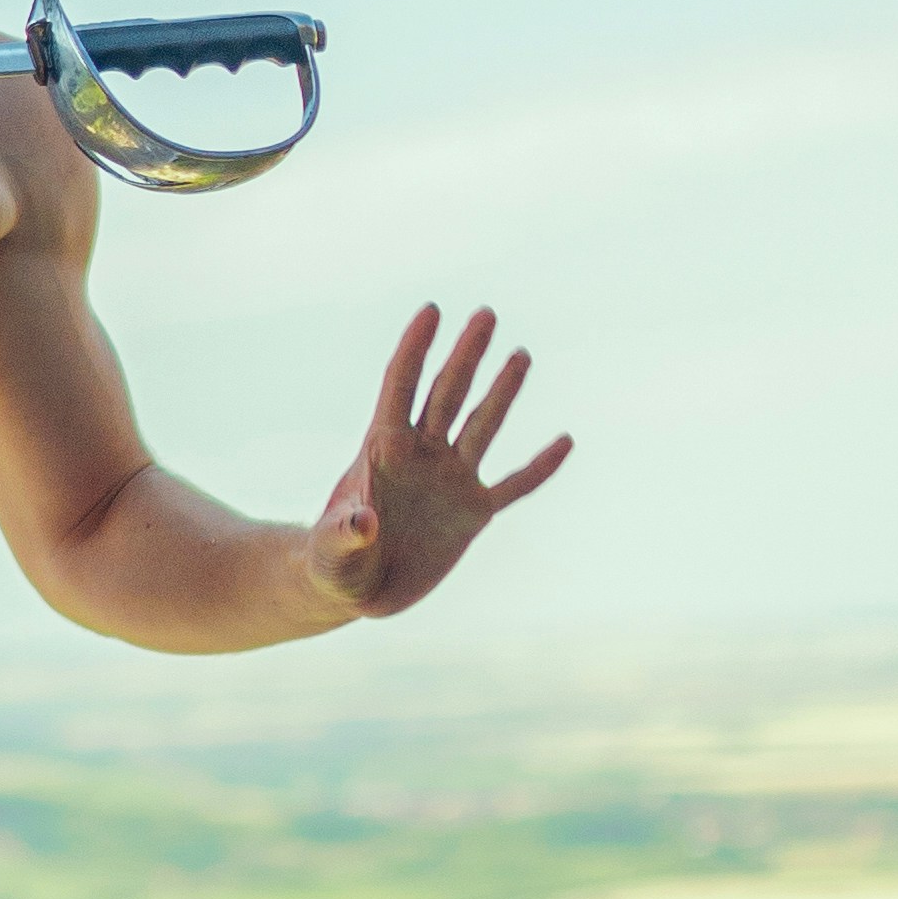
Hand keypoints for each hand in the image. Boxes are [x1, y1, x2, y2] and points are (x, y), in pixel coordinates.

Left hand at [311, 308, 571, 620]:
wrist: (357, 588)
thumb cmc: (333, 563)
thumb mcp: (333, 551)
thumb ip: (346, 534)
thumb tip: (363, 521)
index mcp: (382, 451)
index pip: (400, 386)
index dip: (414, 349)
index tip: (431, 310)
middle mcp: (421, 455)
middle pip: (446, 393)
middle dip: (466, 354)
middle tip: (485, 314)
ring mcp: (450, 480)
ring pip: (482, 425)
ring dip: (502, 391)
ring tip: (520, 354)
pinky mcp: (473, 513)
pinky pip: (515, 485)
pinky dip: (540, 467)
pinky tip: (565, 441)